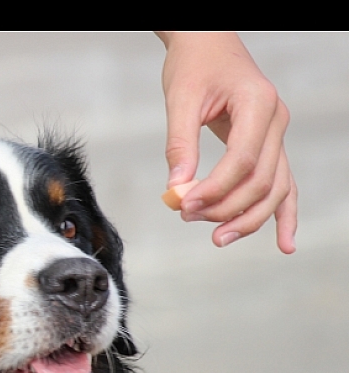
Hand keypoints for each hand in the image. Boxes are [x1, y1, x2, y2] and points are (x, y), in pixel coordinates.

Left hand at [157, 32, 296, 253]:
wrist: (207, 42)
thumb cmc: (193, 65)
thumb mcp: (180, 99)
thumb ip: (179, 144)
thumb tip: (176, 190)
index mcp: (258, 104)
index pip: (243, 160)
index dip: (215, 189)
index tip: (183, 205)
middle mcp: (277, 121)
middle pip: (261, 180)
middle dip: (226, 207)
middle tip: (187, 217)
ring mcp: (278, 135)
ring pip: (275, 189)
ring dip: (249, 218)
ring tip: (219, 238)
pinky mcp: (270, 146)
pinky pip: (283, 185)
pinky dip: (283, 214)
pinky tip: (283, 244)